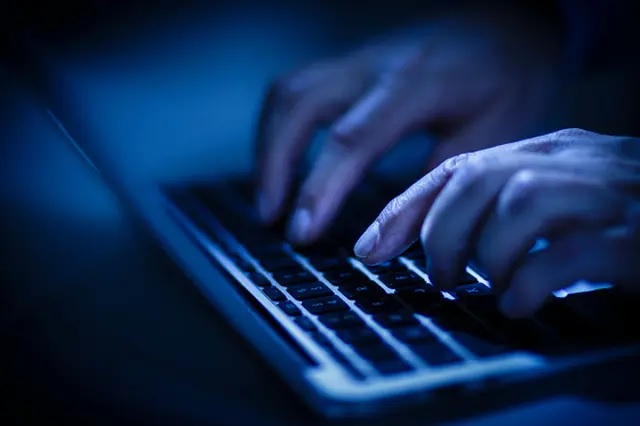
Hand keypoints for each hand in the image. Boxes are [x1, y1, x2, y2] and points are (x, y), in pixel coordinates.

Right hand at [256, 7, 563, 244]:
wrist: (508, 21)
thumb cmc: (509, 76)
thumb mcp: (494, 131)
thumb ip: (442, 174)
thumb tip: (398, 221)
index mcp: (416, 84)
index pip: (353, 138)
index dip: (321, 188)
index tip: (302, 231)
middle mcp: (376, 66)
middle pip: (301, 106)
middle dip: (275, 166)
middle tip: (271, 220)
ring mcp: (358, 60)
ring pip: (289, 93)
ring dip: (268, 147)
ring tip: (268, 199)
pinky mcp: (350, 64)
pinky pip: (296, 88)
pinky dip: (278, 127)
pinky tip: (280, 160)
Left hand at [354, 128, 639, 316]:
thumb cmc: (625, 230)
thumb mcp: (556, 212)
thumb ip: (501, 215)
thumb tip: (420, 244)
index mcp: (551, 153)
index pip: (460, 167)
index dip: (406, 209)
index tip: (370, 249)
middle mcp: (578, 162)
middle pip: (478, 177)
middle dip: (440, 233)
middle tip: (443, 277)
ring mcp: (613, 195)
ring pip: (518, 200)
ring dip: (484, 253)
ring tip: (481, 286)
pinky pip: (570, 251)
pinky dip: (530, 280)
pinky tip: (518, 304)